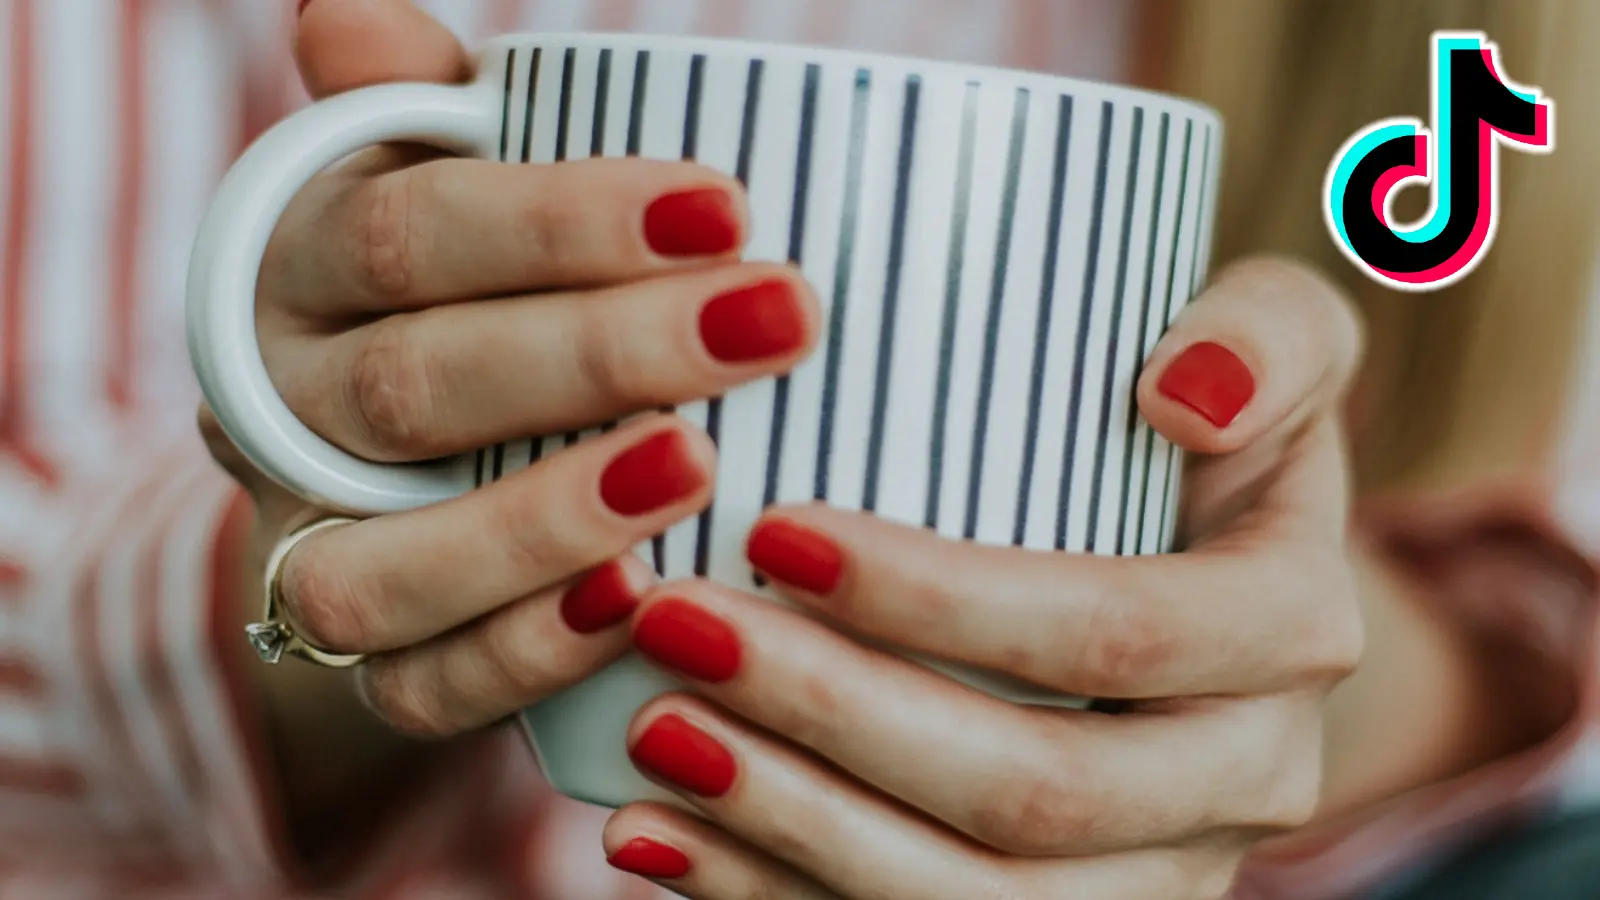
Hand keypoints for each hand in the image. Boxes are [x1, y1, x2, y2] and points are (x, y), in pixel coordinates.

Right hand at [201, 0, 816, 792]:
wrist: (390, 452)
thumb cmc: (463, 282)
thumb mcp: (438, 178)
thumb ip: (420, 109)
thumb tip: (356, 11)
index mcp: (299, 267)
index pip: (409, 231)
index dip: (559, 220)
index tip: (728, 204)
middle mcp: (282, 409)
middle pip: (415, 388)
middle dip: (598, 356)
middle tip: (773, 320)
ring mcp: (312, 542)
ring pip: (380, 562)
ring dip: (539, 520)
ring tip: (697, 469)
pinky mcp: (366, 658)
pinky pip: (414, 682)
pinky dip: (520, 654)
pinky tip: (636, 605)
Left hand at [600, 258, 1363, 898]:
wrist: (1210, 590)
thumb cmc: (1198, 436)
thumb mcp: (1272, 344)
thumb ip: (1265, 332)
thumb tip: (1186, 394)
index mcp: (1289, 631)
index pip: (1111, 634)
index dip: (940, 600)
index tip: (774, 531)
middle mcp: (1247, 779)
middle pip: (1037, 794)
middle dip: (839, 717)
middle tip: (678, 627)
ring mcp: (1160, 876)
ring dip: (797, 830)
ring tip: (653, 736)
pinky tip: (660, 835)